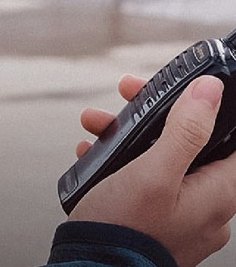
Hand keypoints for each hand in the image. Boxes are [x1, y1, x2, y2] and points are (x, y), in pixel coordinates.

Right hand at [70, 76, 235, 266]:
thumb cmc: (126, 230)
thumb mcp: (153, 171)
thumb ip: (186, 130)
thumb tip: (210, 90)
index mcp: (218, 194)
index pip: (231, 138)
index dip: (206, 106)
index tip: (179, 87)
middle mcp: (207, 206)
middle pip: (191, 142)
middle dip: (155, 112)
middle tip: (127, 92)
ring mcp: (182, 216)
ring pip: (163, 158)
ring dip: (128, 134)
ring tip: (96, 125)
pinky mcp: (157, 222)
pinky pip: (147, 180)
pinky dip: (121, 161)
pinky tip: (94, 155)